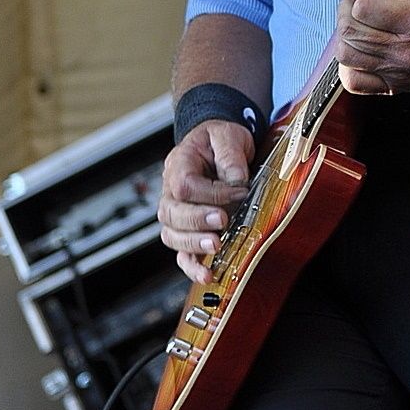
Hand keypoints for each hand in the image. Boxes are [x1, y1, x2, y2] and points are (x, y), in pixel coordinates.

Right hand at [159, 119, 254, 283]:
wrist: (218, 143)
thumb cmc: (220, 139)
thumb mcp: (228, 136)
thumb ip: (230, 156)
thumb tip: (236, 183)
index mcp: (180, 163)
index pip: (185, 184)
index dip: (210, 193)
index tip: (237, 192)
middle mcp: (171, 190)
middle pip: (171, 212)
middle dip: (197, 221)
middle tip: (221, 221)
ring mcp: (178, 212)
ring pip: (172, 234)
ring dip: (193, 244)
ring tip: (215, 245)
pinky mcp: (188, 229)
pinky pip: (182, 252)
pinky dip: (192, 265)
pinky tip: (207, 274)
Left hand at [335, 0, 409, 95]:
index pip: (364, 7)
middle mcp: (406, 49)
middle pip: (349, 31)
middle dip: (351, 11)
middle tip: (366, 4)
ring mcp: (399, 71)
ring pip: (346, 54)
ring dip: (348, 35)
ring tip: (363, 25)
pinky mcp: (395, 85)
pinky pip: (354, 81)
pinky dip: (349, 65)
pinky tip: (362, 50)